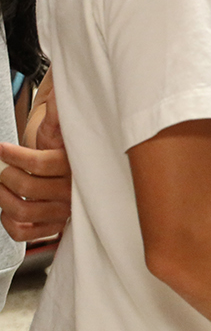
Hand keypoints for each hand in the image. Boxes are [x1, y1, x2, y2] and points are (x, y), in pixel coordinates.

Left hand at [0, 73, 70, 242]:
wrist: (81, 172)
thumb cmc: (67, 150)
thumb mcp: (65, 130)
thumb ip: (59, 115)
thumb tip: (58, 97)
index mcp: (76, 166)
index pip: (39, 163)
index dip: (14, 155)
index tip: (1, 148)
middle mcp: (71, 192)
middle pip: (27, 187)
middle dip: (5, 175)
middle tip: (0, 167)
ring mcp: (62, 212)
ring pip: (22, 210)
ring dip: (2, 198)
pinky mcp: (53, 227)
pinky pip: (25, 233)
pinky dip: (9, 223)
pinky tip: (7, 210)